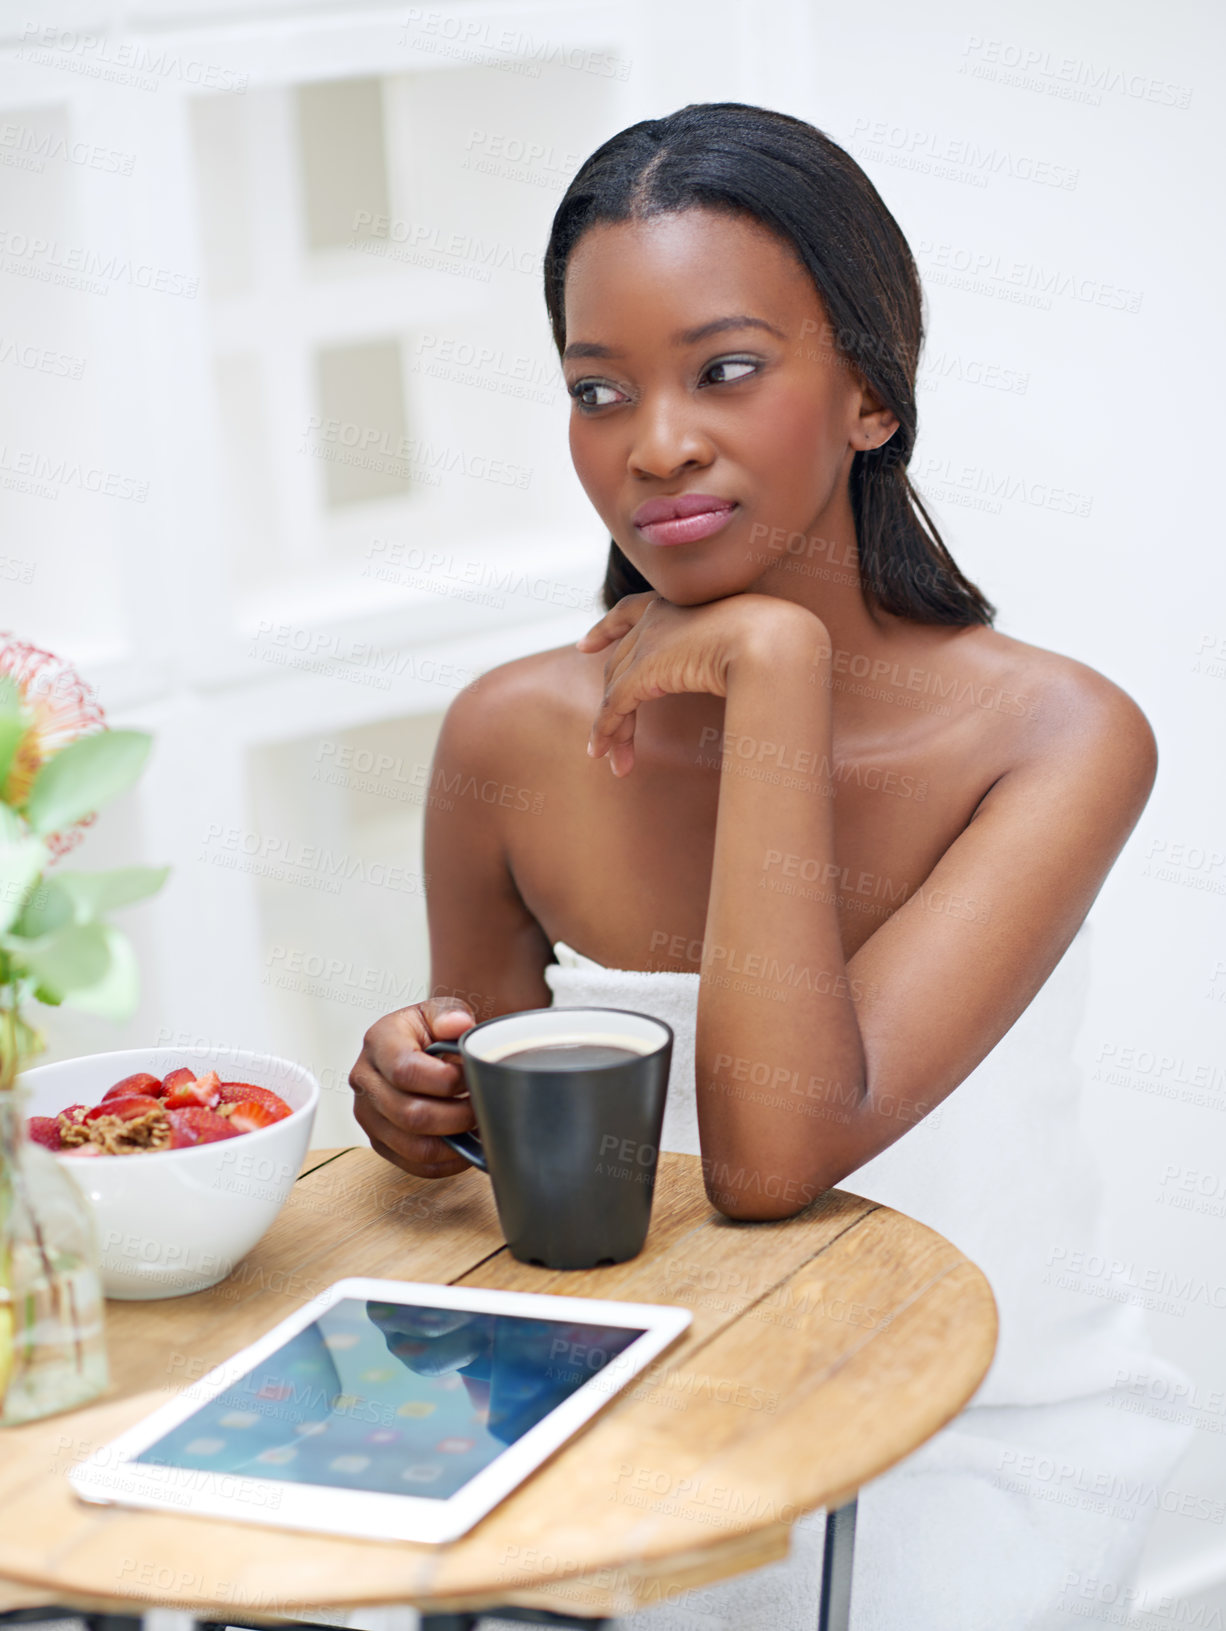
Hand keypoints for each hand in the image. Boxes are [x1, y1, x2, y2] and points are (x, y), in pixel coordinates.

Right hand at [349, 999, 477, 1177]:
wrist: (420, 1048)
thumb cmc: (431, 1031)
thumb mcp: (440, 1011)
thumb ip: (450, 1012)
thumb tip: (458, 1024)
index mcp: (378, 1042)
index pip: (406, 1070)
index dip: (446, 1080)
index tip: (472, 1078)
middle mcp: (365, 1080)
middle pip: (410, 1114)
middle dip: (457, 1116)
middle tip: (482, 1108)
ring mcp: (368, 1114)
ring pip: (413, 1146)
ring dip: (454, 1142)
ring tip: (477, 1126)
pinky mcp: (379, 1141)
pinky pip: (415, 1164)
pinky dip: (447, 1162)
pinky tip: (466, 1145)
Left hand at [575, 591, 817, 775]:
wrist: (773, 638)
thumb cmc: (777, 641)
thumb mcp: (746, 644)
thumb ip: (730, 655)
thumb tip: (744, 677)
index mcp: (680, 601)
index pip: (629, 611)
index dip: (606, 629)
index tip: (586, 645)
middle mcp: (657, 616)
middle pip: (621, 665)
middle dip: (612, 703)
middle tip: (607, 740)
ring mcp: (648, 641)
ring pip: (615, 690)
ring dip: (612, 729)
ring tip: (612, 761)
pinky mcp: (643, 670)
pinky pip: (615, 706)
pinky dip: (607, 731)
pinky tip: (604, 754)